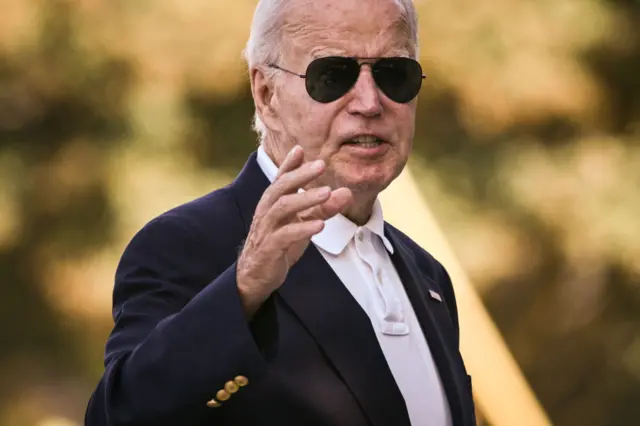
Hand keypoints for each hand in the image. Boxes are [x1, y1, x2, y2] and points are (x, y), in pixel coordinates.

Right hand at [236, 146, 351, 317]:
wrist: (256, 276)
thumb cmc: (280, 244)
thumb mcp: (304, 223)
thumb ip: (323, 208)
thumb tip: (346, 192)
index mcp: (273, 203)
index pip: (281, 178)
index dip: (290, 164)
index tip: (302, 149)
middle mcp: (267, 211)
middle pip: (281, 187)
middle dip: (301, 174)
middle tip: (322, 164)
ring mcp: (266, 229)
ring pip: (283, 207)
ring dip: (305, 198)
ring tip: (326, 192)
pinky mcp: (269, 248)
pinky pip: (284, 235)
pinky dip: (302, 228)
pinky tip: (319, 225)